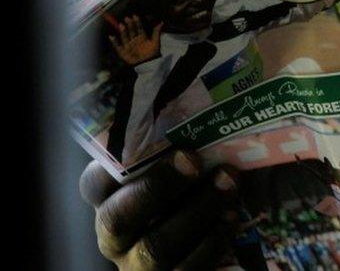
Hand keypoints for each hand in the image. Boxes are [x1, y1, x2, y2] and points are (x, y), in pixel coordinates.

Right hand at [79, 151, 240, 269]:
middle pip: (120, 217)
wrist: (211, 231)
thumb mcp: (179, 162)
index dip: (113, 164)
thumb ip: (174, 140)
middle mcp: (116, 236)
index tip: (144, 138)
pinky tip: (232, 215)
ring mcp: (140, 264)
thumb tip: (188, 98)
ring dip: (198, 209)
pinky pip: (188, 268)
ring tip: (229, 179)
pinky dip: (213, 239)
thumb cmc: (194, 183)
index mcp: (110, 201)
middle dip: (157, 186)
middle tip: (192, 157)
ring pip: (157, 246)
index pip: (94, 183)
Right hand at [109, 15, 161, 65]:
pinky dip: (114, 42)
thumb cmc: (153, 53)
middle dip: (129, 25)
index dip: (137, 22)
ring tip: (121, 25)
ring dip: (122, 31)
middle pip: (131, 31)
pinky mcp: (123, 52)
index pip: (138, 28)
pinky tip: (112, 36)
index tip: (134, 16)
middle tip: (127, 19)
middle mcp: (134, 40)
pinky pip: (117, 46)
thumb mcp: (155, 42)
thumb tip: (161, 23)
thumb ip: (156, 33)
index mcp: (141, 37)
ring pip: (124, 36)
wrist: (148, 64)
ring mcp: (128, 45)